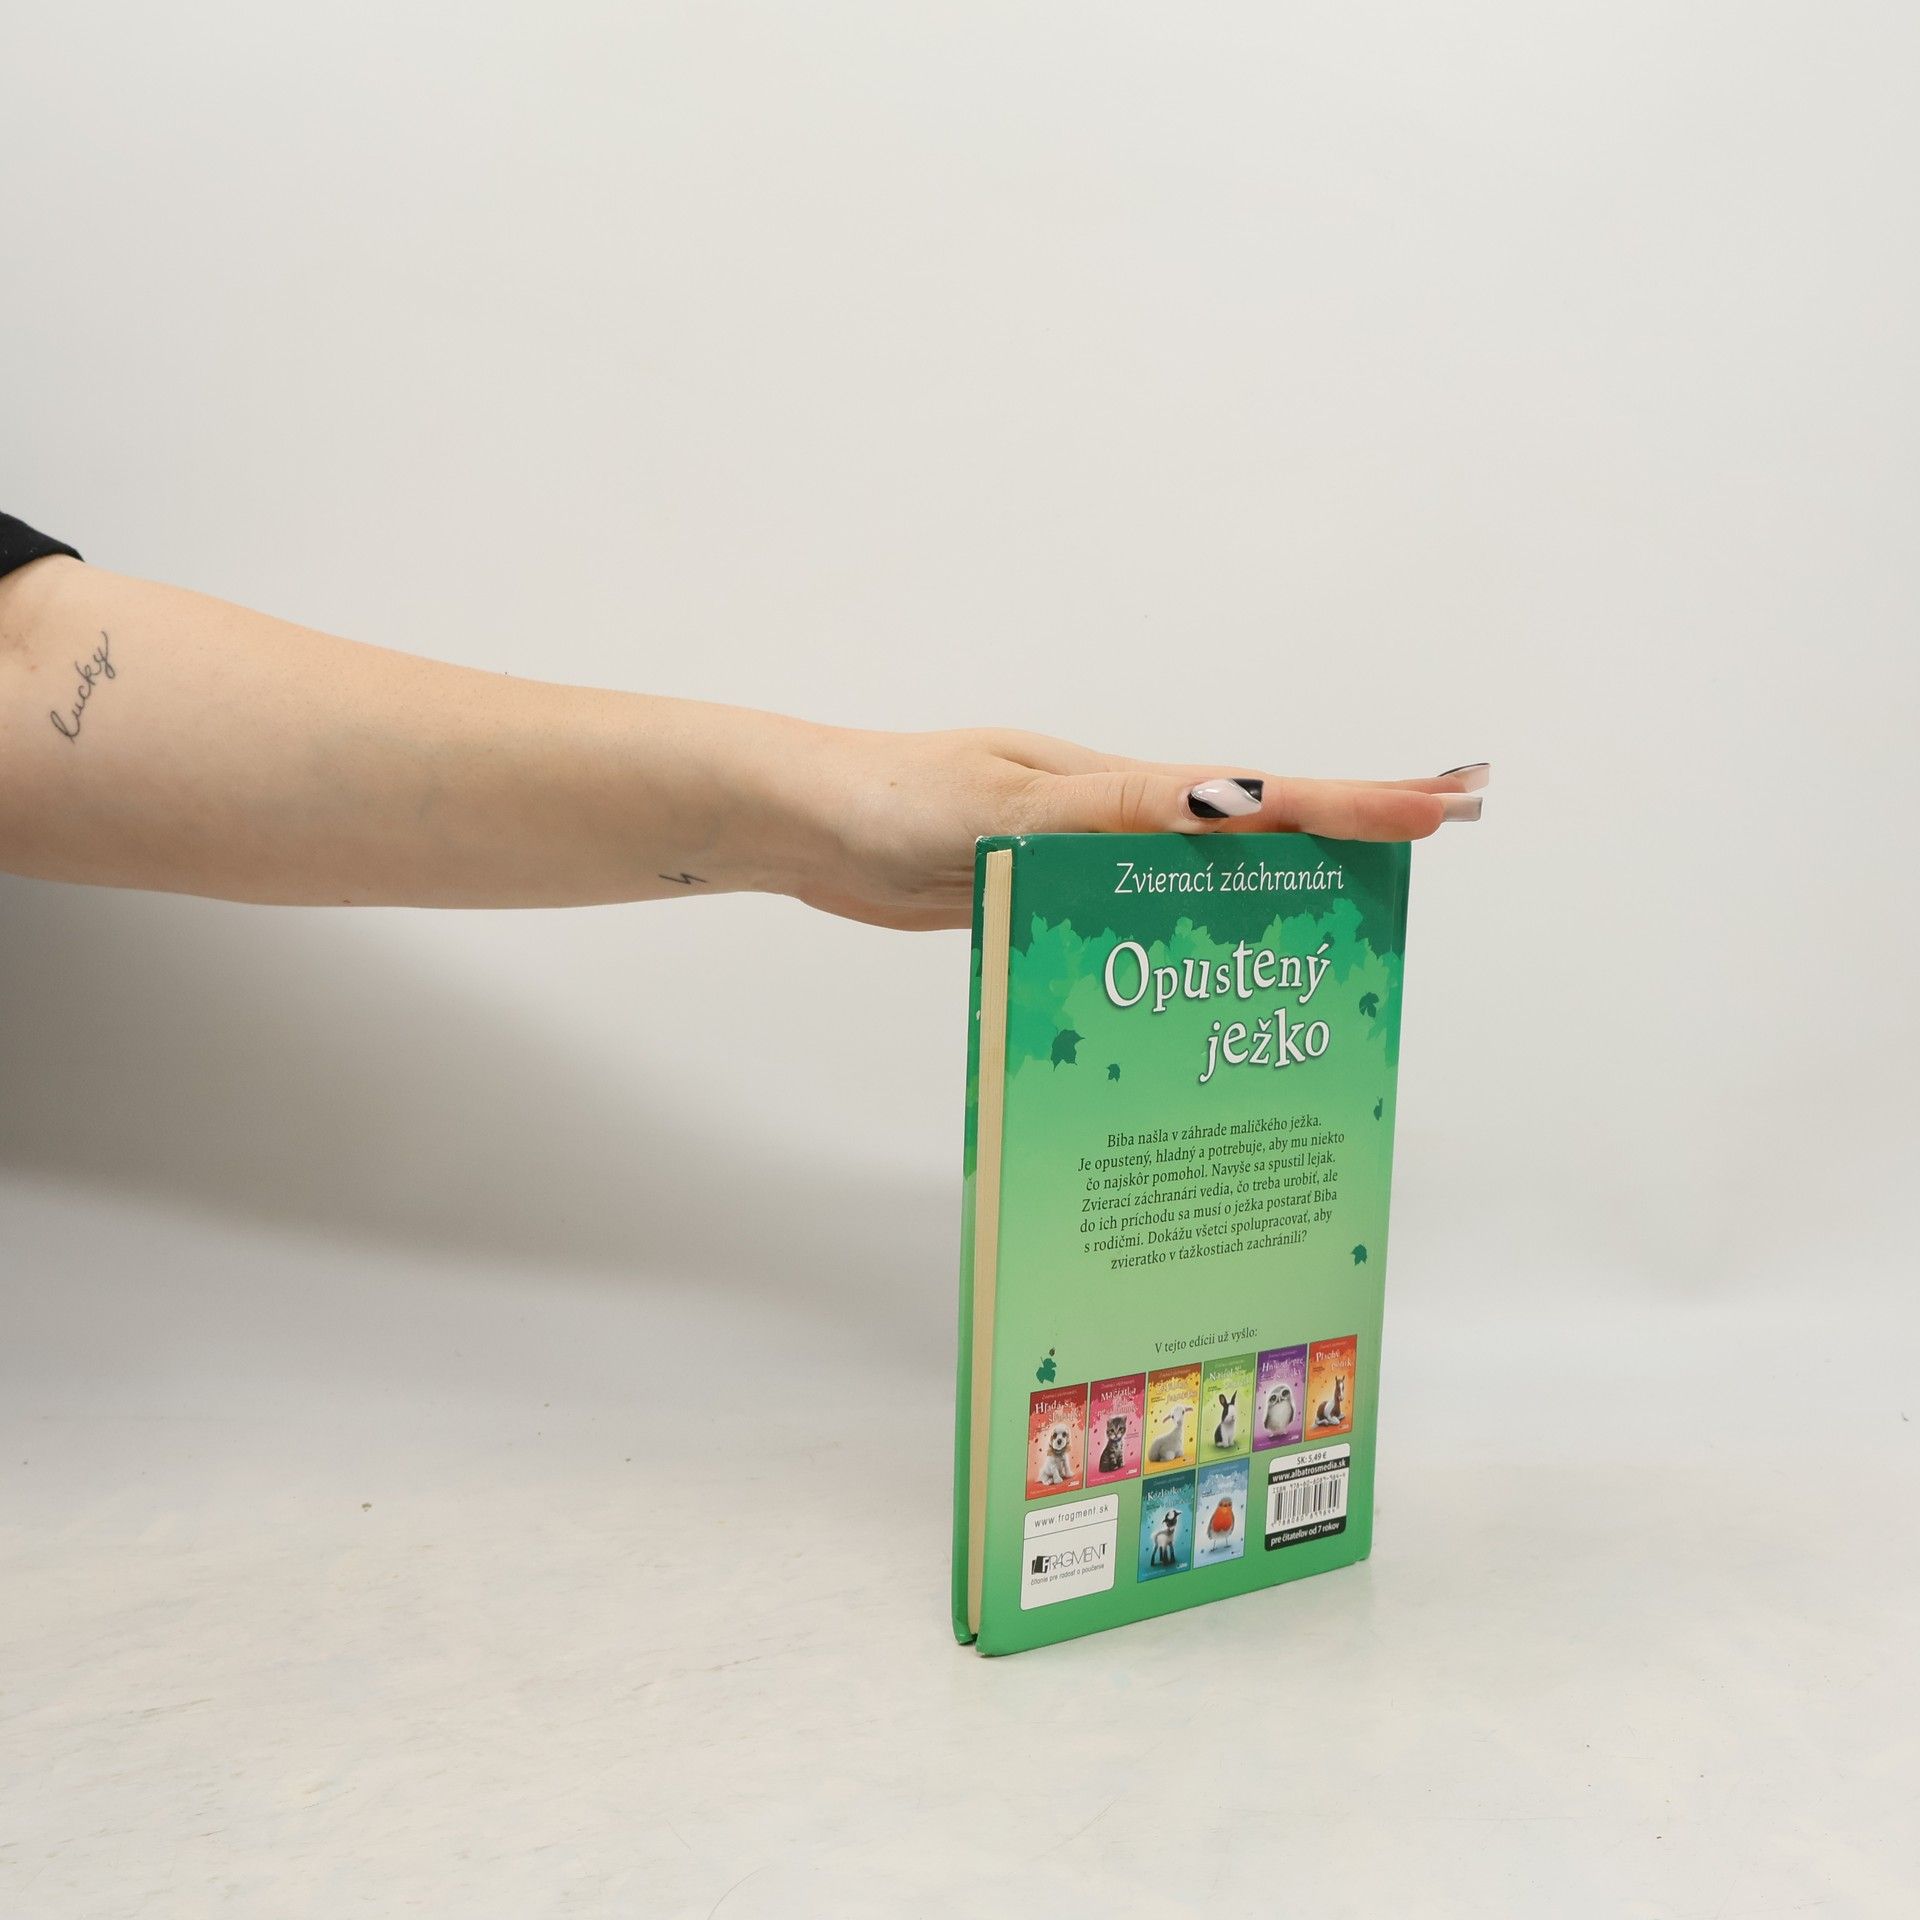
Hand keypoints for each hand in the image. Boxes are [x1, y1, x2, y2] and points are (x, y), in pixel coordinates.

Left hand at [774, 724, 1489, 930]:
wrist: (816, 826)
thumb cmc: (898, 797)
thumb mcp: (1011, 802)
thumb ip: (1114, 810)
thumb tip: (1229, 806)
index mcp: (1125, 787)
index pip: (1260, 797)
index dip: (1350, 805)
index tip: (1438, 803)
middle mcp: (1120, 823)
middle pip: (1253, 839)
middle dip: (1346, 843)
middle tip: (1437, 840)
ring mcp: (1088, 864)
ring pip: (1201, 891)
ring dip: (1275, 905)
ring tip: (1353, 939)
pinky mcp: (1051, 905)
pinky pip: (1136, 930)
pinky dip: (1187, 949)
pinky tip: (1208, 988)